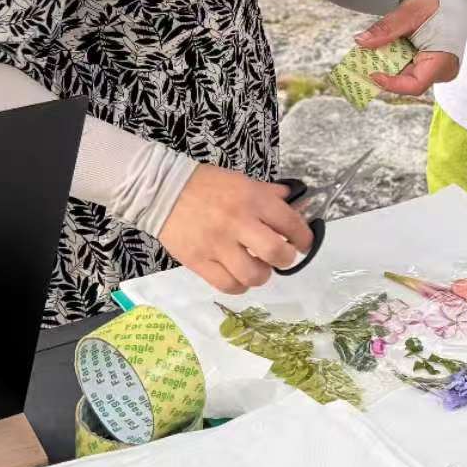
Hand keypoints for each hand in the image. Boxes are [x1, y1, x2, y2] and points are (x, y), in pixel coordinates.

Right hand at [156, 164, 313, 294]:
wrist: (163, 190)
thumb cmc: (206, 184)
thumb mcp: (242, 181)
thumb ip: (268, 194)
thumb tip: (296, 203)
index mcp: (252, 199)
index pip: (291, 223)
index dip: (304, 238)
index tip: (303, 244)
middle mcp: (238, 222)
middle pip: (276, 253)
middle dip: (285, 259)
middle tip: (279, 257)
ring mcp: (217, 244)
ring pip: (253, 275)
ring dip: (261, 275)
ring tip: (256, 267)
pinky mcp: (199, 261)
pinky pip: (227, 285)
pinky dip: (239, 286)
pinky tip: (238, 276)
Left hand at [355, 0, 460, 95]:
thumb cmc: (436, 3)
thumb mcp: (410, 12)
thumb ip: (387, 29)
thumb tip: (360, 41)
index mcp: (443, 60)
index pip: (415, 85)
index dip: (391, 84)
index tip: (371, 73)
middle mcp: (442, 71)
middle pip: (408, 82)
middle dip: (385, 72)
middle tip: (363, 61)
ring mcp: (437, 71)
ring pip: (407, 77)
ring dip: (388, 66)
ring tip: (372, 52)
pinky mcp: (430, 66)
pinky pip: (410, 70)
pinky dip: (395, 61)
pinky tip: (384, 49)